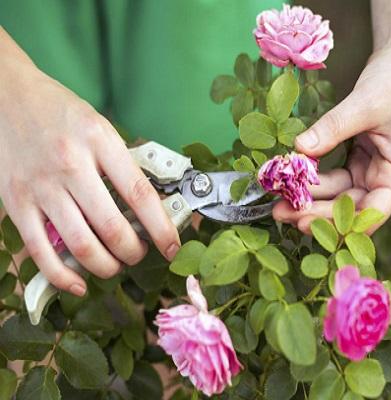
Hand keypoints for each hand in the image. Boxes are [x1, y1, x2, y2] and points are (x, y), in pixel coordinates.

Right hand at [0, 29, 179, 295]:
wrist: (7, 95)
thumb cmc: (61, 113)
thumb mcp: (101, 127)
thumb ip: (122, 165)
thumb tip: (151, 208)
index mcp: (100, 141)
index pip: (140, 194)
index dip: (160, 228)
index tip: (172, 247)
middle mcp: (71, 165)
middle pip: (112, 227)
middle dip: (133, 252)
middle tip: (139, 255)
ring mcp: (41, 186)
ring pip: (81, 244)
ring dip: (106, 266)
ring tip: (116, 265)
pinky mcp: (15, 202)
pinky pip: (40, 251)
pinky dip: (62, 276)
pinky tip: (79, 284)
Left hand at [273, 22, 390, 233]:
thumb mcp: (364, 104)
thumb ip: (333, 128)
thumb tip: (299, 148)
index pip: (371, 213)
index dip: (337, 221)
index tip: (304, 220)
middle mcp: (386, 183)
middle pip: (349, 209)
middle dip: (315, 213)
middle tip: (281, 213)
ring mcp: (370, 175)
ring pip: (337, 197)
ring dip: (309, 199)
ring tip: (278, 201)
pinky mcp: (357, 164)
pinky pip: (331, 180)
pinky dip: (312, 180)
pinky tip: (290, 180)